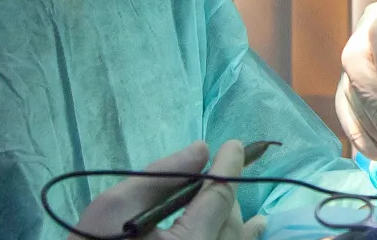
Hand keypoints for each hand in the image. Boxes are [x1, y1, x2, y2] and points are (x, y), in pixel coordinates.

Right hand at [72, 141, 263, 239]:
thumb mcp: (117, 204)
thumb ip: (163, 175)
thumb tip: (201, 151)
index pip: (218, 198)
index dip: (228, 168)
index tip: (235, 145)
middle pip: (228, 223)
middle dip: (225, 196)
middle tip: (220, 173)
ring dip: (237, 228)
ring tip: (258, 220)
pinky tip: (249, 238)